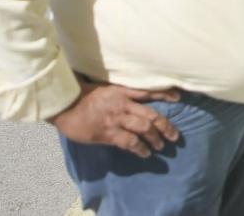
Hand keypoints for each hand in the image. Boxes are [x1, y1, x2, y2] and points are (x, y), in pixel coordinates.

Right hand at [50, 80, 180, 157]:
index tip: (178, 97)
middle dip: (165, 126)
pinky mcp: (108, 132)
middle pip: (151, 115)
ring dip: (155, 138)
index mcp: (122, 91)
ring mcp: (116, 118)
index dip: (164, 94)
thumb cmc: (83, 96)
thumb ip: (120, 94)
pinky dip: (140, 148)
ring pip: (144, 128)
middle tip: (174, 136)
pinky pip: (130, 141)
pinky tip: (146, 153)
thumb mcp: (105, 89)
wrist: (65, 104)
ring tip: (161, 146)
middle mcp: (123, 104)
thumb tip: (134, 101)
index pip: (148, 91)